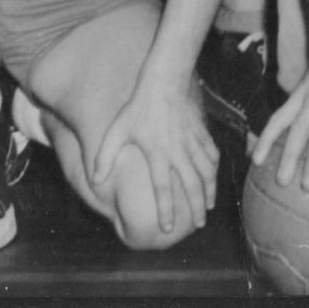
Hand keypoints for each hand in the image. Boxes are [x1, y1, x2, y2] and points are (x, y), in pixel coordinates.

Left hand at [92, 77, 218, 236]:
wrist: (165, 80)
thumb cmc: (138, 106)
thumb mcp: (117, 130)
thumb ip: (105, 157)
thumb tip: (94, 181)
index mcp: (157, 154)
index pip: (163, 189)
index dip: (166, 210)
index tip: (168, 228)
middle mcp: (178, 152)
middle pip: (192, 186)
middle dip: (196, 208)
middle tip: (199, 225)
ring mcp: (192, 142)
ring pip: (206, 172)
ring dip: (209, 191)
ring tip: (209, 206)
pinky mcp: (201, 132)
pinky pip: (211, 154)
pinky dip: (214, 168)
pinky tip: (213, 176)